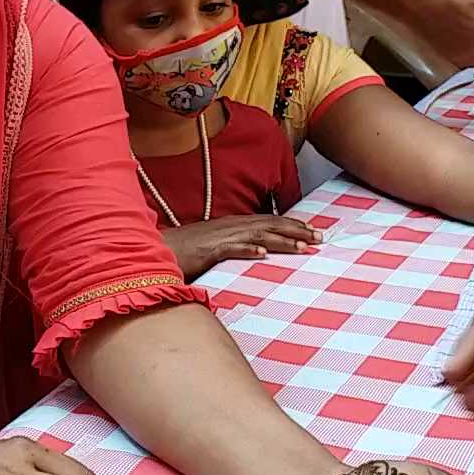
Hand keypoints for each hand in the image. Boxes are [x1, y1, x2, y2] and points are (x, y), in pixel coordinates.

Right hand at [164, 216, 321, 278]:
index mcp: (232, 225)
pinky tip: (262, 253)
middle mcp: (229, 227)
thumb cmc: (182, 252)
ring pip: (257, 236)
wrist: (154, 250)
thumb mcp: (214, 247)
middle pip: (269, 225)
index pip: (268, 221)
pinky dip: (247, 249)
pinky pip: (230, 248)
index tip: (312, 232)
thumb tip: (254, 252)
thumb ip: (234, 248)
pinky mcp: (206, 250)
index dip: (291, 225)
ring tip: (303, 246)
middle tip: (320, 238)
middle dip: (296, 231)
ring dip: (282, 240)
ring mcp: (218, 237)